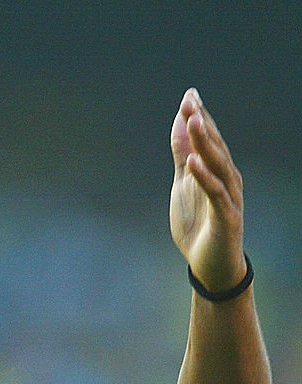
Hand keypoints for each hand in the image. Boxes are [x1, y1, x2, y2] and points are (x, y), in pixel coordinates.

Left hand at [169, 88, 245, 291]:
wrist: (210, 265)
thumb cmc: (199, 223)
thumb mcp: (183, 184)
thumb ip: (182, 155)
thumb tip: (180, 124)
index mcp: (217, 171)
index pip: (208, 139)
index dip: (199, 117)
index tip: (189, 95)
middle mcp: (227, 179)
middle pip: (214, 147)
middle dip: (202, 123)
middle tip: (191, 100)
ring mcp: (229, 197)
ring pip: (217, 165)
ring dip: (205, 143)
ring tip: (193, 120)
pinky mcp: (226, 217)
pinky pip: (215, 193)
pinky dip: (204, 177)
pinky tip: (192, 162)